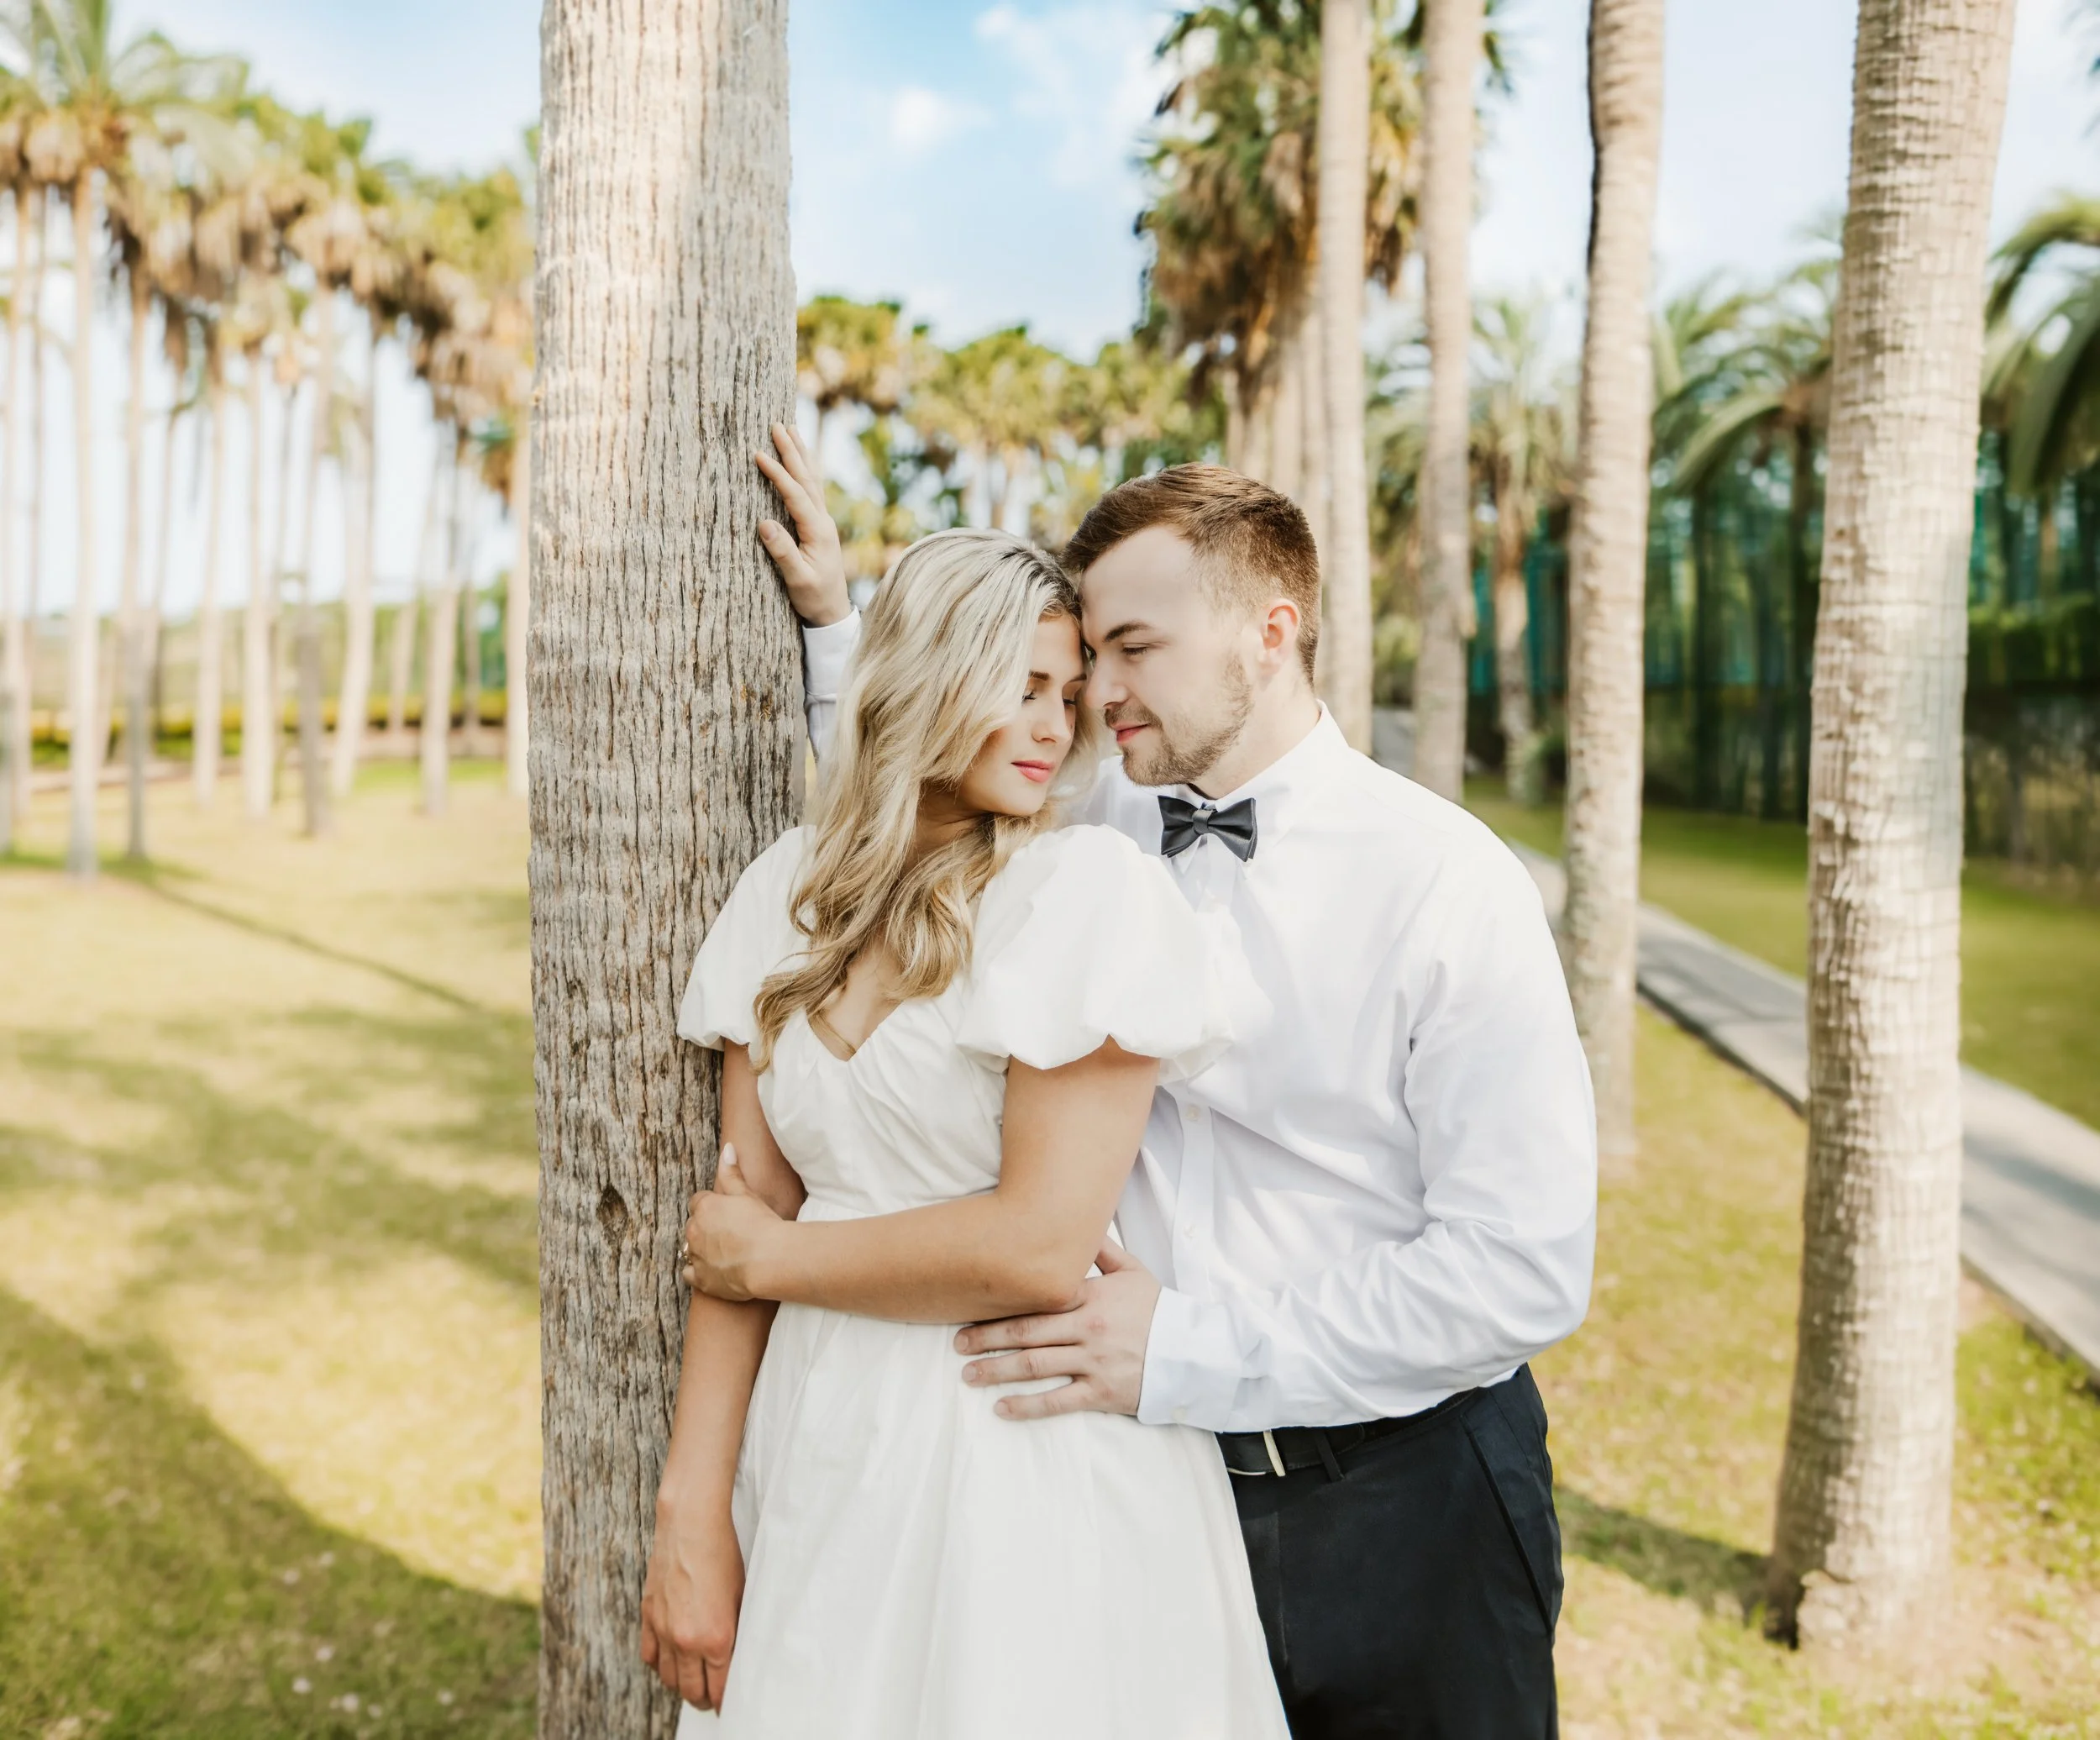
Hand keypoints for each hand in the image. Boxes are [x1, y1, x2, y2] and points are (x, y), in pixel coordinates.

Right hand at [640, 1499, 744, 1711]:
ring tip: (692, 1684)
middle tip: (710, 1699)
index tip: (727, 1704)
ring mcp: (664, 1631)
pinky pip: (650, 1656)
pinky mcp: (649, 1617)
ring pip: (668, 1678)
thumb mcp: (742, 1596)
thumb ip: (735, 1631)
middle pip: (691, 1690)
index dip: (723, 1700)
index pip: (719, 1688)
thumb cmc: (722, 1556)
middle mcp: (687, 1641)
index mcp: (716, 1639)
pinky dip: (660, 1664)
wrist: (691, 1526)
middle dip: (703, 1699)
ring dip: (681, 1685)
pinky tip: (670, 1662)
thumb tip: (734, 1656)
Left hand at [682, 1146, 785, 1302]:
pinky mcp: (701, 1279)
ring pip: (690, 1249)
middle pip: (693, 1225)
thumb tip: (727, 1148)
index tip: (725, 1212)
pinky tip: (712, 1270)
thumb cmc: (761, 1223)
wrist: (769, 1259)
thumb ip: (732, 1172)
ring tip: (724, 1251)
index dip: (712, 1206)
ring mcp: (696, 1256)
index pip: (698, 1202)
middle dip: (706, 1227)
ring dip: (701, 1248)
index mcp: (704, 1208)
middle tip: (729, 1231)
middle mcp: (694, 1231)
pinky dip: (696, 1271)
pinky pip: (688, 1273)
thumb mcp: (747, 1193)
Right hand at [755, 423, 849, 626]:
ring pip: (812, 481)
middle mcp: (823, 522)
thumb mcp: (797, 579)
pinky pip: (811, 491)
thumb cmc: (813, 598)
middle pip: (807, 478)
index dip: (777, 474)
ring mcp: (823, 523)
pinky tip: (799, 462)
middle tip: (778, 425)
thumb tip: (764, 523)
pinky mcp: (819, 527)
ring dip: (800, 455)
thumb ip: (782, 552)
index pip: (795, 494)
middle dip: (792, 451)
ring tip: (790, 430)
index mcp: (817, 531)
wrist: (832, 613)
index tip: (758, 454)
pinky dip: (804, 472)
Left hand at [955, 1242, 1160, 1419]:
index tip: (972, 1306)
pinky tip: (1002, 1408)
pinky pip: (1057, 1402)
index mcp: (1090, 1297)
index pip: (1037, 1299)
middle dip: (986, 1338)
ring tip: (969, 1375)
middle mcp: (1087, 1329)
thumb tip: (1079, 1225)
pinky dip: (1027, 1406)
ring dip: (997, 1371)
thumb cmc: (1159, 1311)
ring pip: (1034, 1367)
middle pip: (1026, 1333)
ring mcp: (1093, 1362)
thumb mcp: (1134, 1272)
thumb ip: (1102, 1250)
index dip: (1002, 1304)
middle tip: (957, 1344)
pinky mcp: (1101, 1393)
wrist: (1194, 1352)